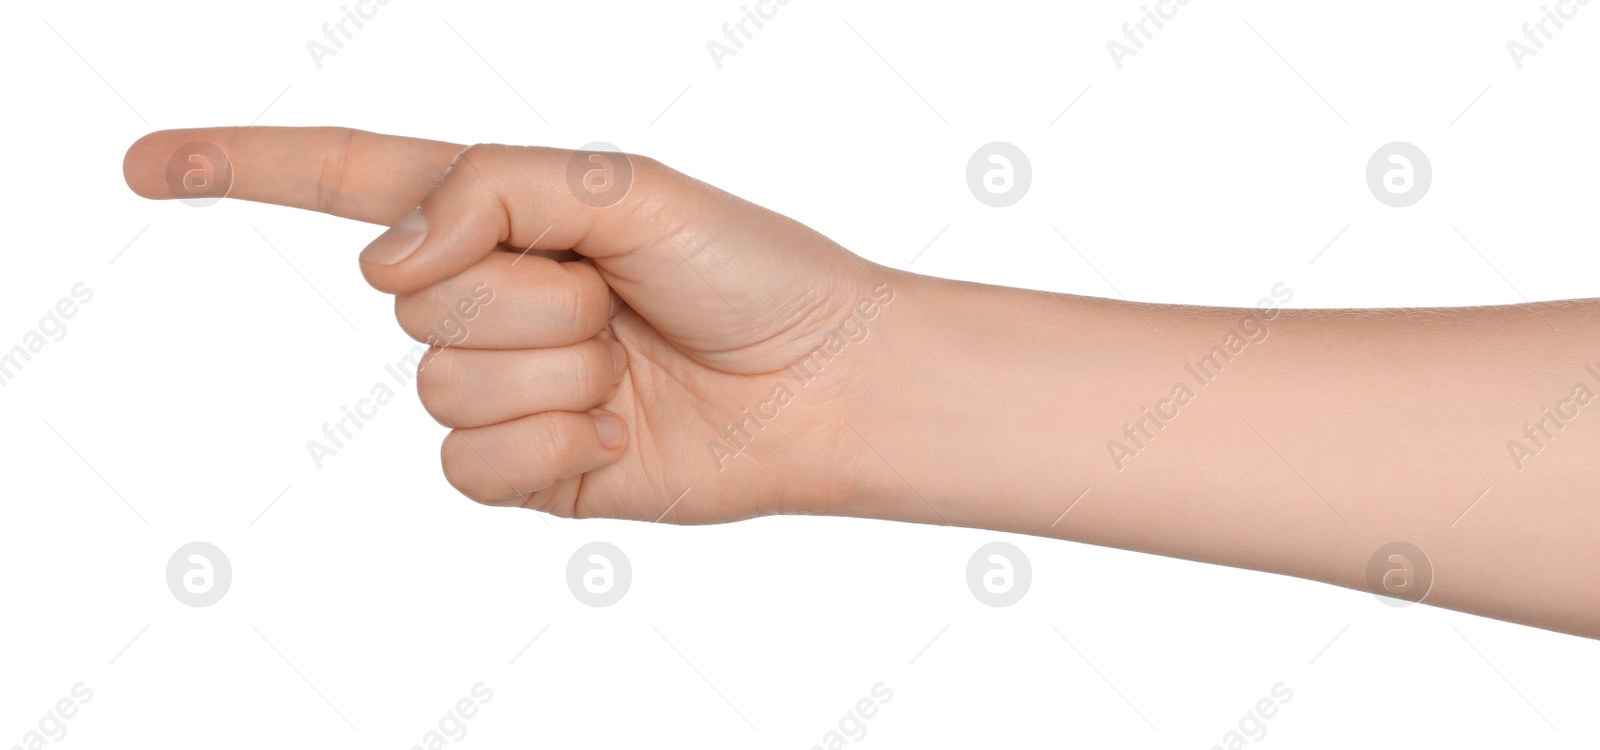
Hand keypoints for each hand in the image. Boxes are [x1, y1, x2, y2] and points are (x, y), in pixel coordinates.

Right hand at [124, 127, 902, 521]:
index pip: (345, 182)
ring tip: (625, 360)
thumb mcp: (624, 188)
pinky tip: (612, 428)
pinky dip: (548, 447)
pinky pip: (473, 467)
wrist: (819, 380)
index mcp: (497, 214)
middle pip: (414, 302)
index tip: (144, 167)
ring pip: (445, 386)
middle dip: (530, 298)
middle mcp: (483, 299)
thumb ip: (491, 191)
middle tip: (617, 298)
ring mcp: (501, 387)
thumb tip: (382, 260)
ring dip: (553, 371)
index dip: (242, 169)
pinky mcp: (527, 468)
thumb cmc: (743, 268)